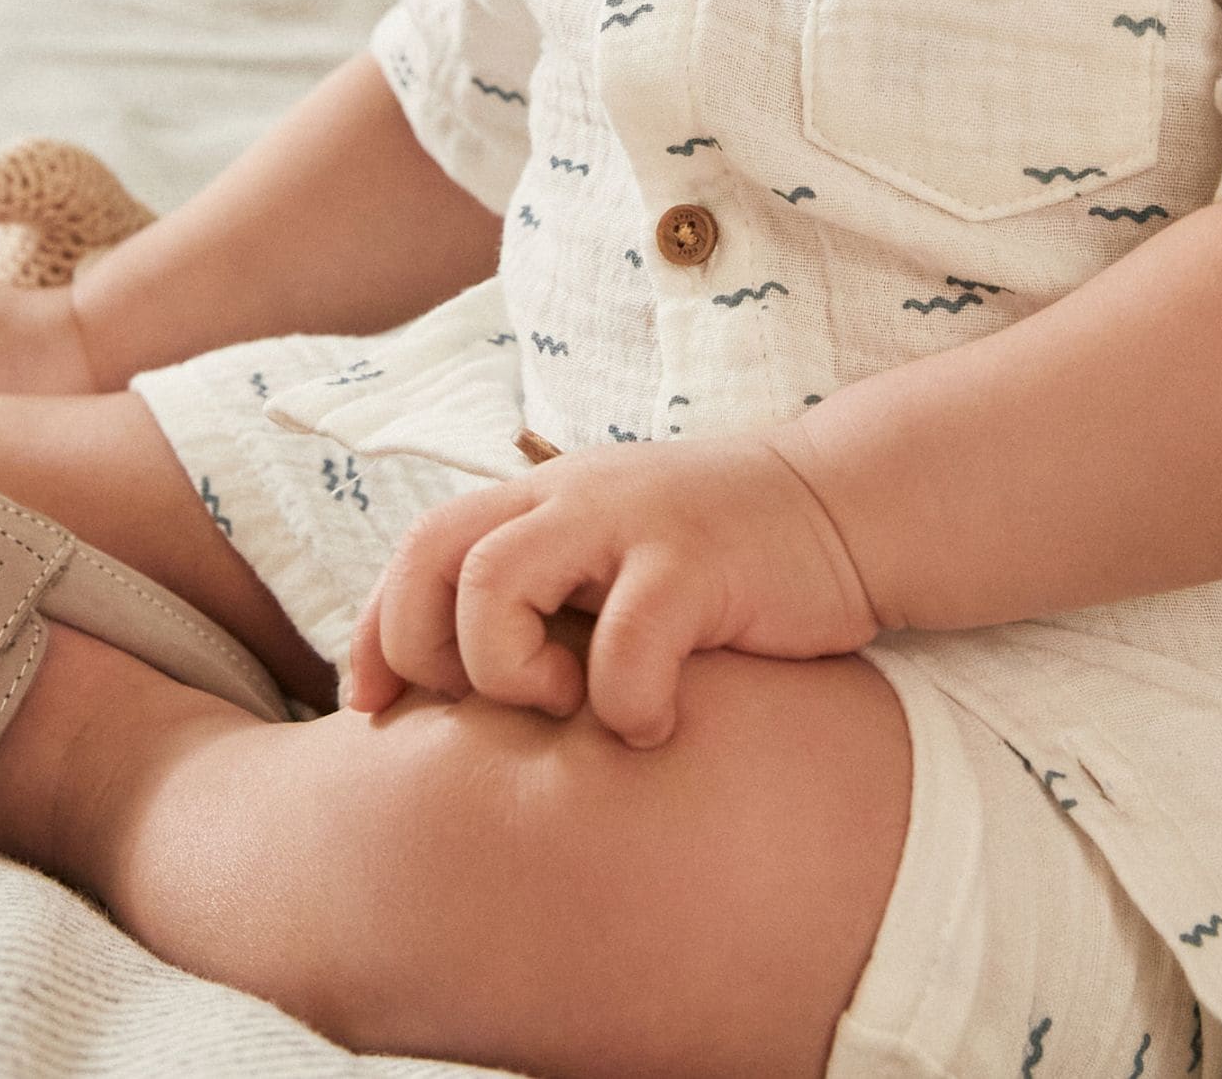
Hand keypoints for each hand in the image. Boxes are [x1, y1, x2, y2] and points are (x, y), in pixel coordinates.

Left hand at [343, 428, 879, 747]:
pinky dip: (625, 705)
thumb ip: (547, 591)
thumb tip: (456, 683)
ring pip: (493, 586)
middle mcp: (570, 497)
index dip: (375, 632)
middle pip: (429, 558)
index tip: (374, 707)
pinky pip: (620, 646)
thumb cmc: (725, 558)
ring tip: (567, 704)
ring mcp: (629, 523)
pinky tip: (659, 723)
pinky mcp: (694, 562)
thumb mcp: (617, 558)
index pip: (415, 550)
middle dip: (426, 652)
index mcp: (543, 498)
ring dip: (508, 670)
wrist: (847, 507)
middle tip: (490, 704)